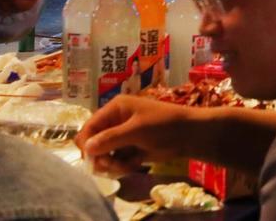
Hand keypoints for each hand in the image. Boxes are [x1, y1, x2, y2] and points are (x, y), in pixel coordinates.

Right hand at [78, 95, 203, 176]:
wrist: (189, 136)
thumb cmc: (164, 125)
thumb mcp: (137, 130)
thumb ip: (111, 138)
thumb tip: (87, 148)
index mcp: (115, 108)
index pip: (89, 126)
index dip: (87, 143)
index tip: (91, 159)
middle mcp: (114, 121)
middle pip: (93, 143)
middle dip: (101, 157)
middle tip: (112, 165)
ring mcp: (121, 137)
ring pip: (103, 156)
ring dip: (112, 164)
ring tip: (128, 165)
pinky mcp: (128, 150)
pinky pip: (115, 162)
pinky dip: (122, 166)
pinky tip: (135, 164)